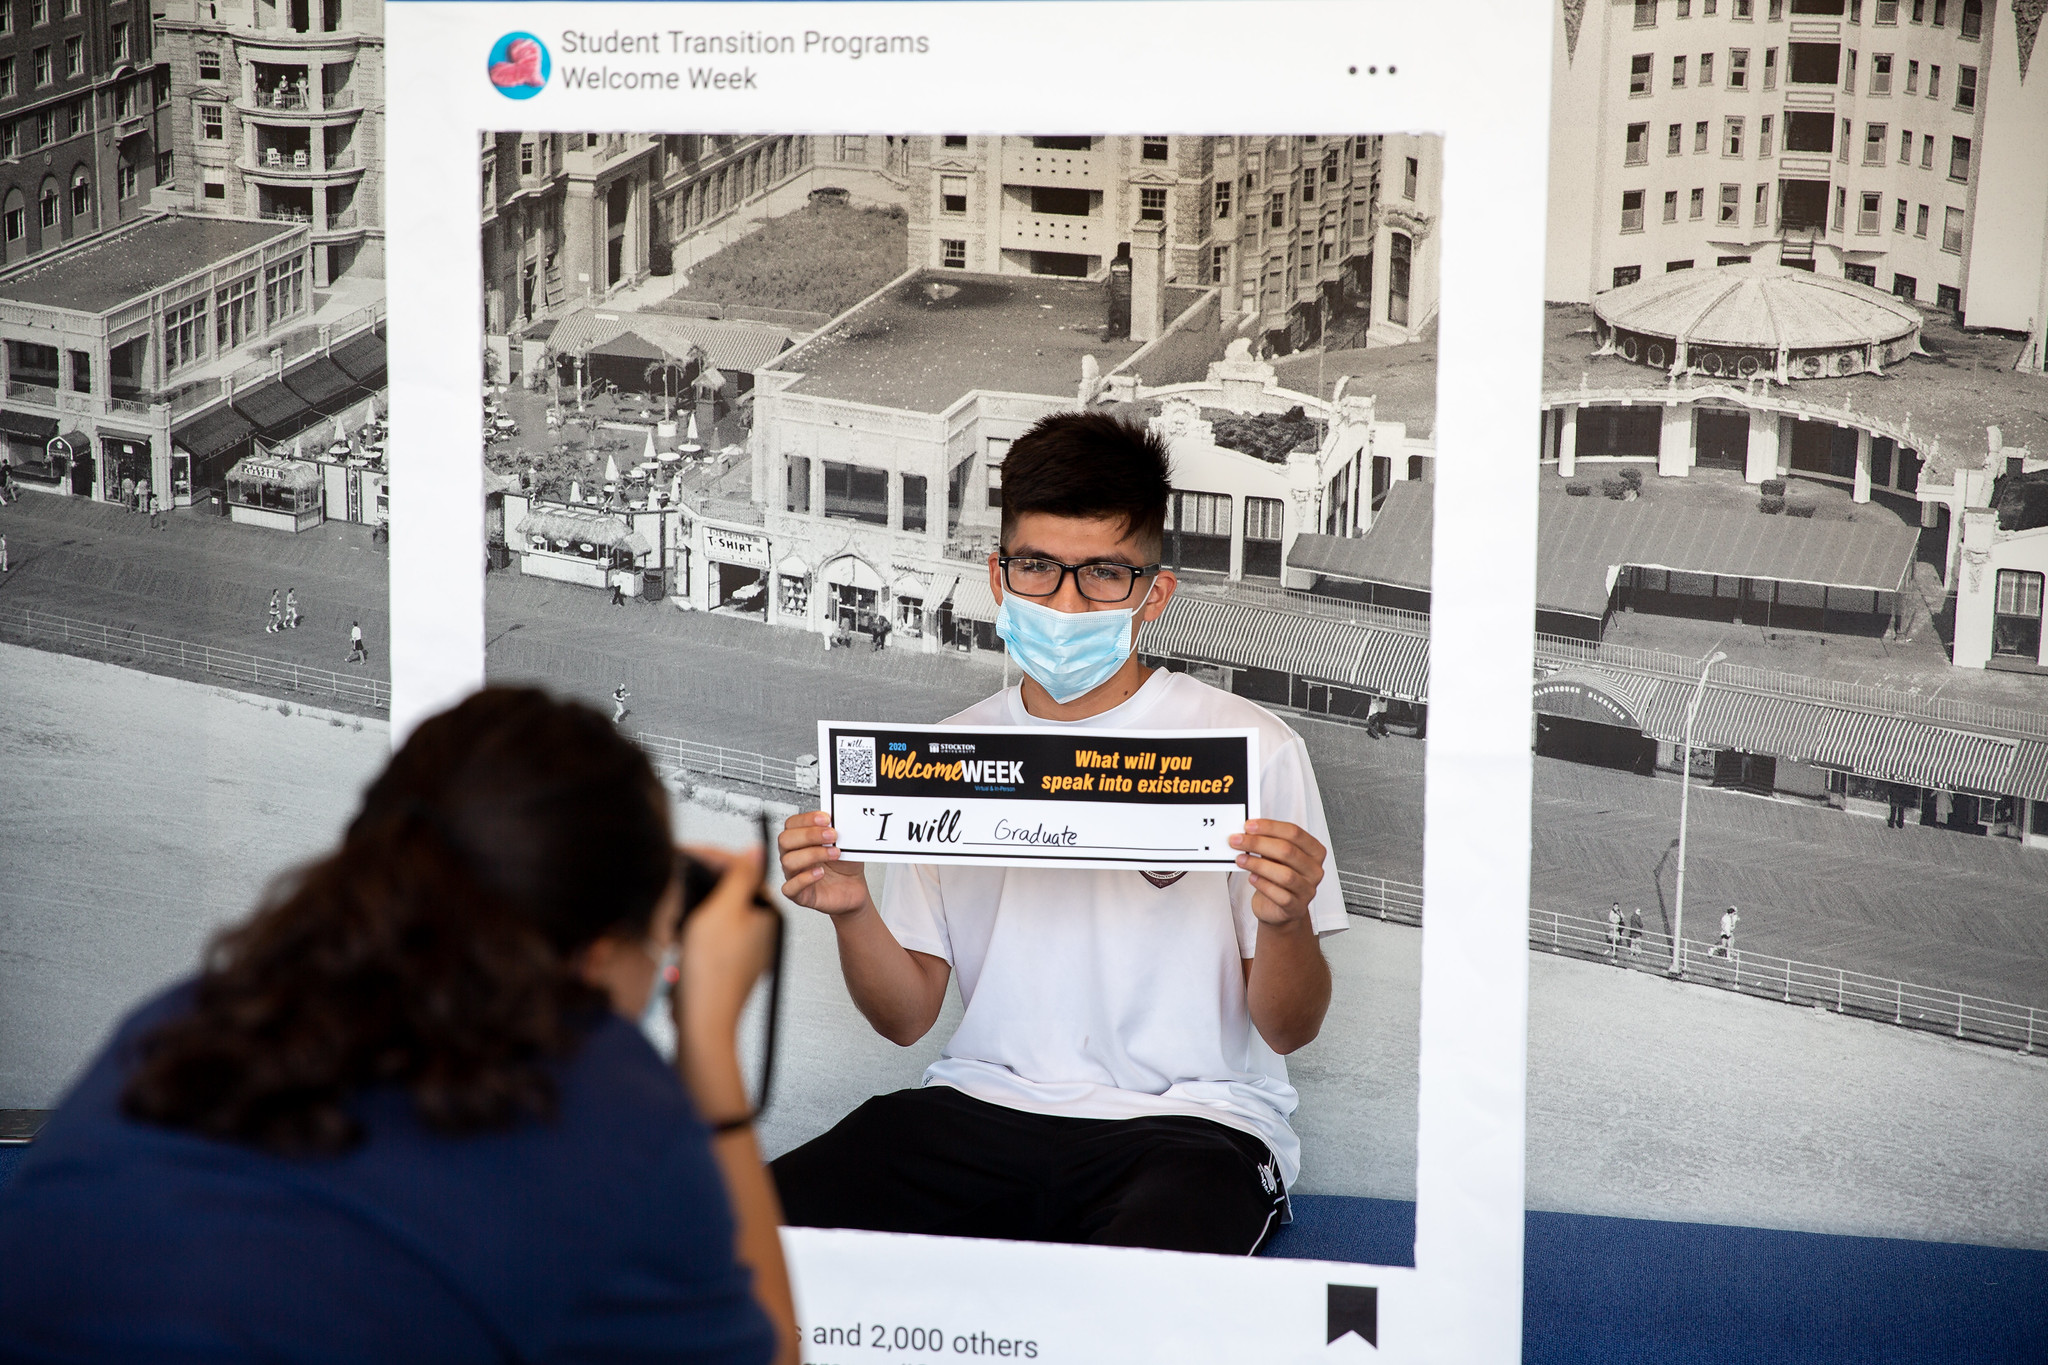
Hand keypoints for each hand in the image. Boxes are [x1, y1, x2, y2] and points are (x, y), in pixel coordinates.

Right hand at [673, 845, 775, 1043]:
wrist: (703, 1024)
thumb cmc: (711, 974)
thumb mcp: (722, 912)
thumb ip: (740, 877)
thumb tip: (756, 849)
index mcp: (767, 913)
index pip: (740, 869)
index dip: (710, 856)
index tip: (685, 851)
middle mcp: (762, 929)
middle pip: (729, 889)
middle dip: (700, 883)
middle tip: (676, 881)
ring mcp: (746, 948)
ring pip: (717, 912)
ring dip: (694, 908)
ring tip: (676, 914)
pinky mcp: (730, 963)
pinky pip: (711, 935)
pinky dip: (694, 931)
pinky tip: (680, 939)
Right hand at [777, 811, 870, 916]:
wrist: (854, 889)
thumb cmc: (845, 866)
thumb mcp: (844, 843)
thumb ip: (836, 831)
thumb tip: (835, 818)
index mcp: (800, 840)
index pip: (791, 824)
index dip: (807, 819)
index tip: (826, 818)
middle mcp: (793, 855)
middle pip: (785, 840)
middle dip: (809, 835)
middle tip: (832, 835)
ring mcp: (794, 875)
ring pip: (788, 861)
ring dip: (813, 854)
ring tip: (834, 854)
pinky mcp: (799, 894)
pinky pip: (790, 888)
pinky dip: (805, 878)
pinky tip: (820, 873)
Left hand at [1228, 819, 1326, 927]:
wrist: (1278, 908)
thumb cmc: (1277, 878)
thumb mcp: (1276, 857)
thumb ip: (1267, 843)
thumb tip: (1247, 832)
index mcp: (1314, 852)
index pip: (1294, 833)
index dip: (1270, 827)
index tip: (1249, 826)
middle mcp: (1314, 870)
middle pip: (1288, 851)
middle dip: (1258, 843)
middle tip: (1237, 840)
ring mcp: (1308, 890)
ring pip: (1285, 875)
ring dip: (1258, 864)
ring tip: (1241, 860)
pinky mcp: (1296, 908)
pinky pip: (1281, 896)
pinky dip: (1263, 885)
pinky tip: (1252, 878)